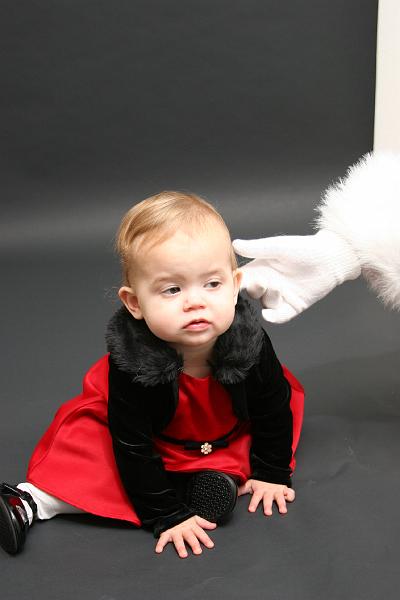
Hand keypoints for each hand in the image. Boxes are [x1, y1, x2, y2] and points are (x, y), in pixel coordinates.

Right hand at [155, 515, 215, 557]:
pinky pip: (162, 538)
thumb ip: (204, 523)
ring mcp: (175, 531)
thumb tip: (214, 525)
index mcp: (191, 526)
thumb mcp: (194, 518)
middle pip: (190, 537)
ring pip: (178, 540)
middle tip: (198, 552)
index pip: (200, 533)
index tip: (210, 545)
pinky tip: (159, 550)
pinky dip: (160, 544)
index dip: (205, 539)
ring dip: (180, 547)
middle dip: (194, 544)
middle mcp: (184, 529)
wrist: (170, 510)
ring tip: (183, 554)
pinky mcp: (166, 532)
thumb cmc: (183, 517)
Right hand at [233, 230, 360, 322]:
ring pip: (266, 303)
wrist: (331, 258)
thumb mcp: (278, 247)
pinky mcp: (293, 306)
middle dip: (254, 289)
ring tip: (278, 287)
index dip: (235, 283)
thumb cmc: (305, 248)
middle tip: (260, 282)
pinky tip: (269, 315)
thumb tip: (234, 244)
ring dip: (269, 297)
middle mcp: (268, 284)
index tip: (230, 285)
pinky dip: (274, 318)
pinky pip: (280, 316)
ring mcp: (281, 296)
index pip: (242, 279)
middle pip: (252, 293)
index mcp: (261, 269)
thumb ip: (256, 248)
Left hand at [238, 479, 294, 515]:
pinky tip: (289, 499)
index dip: (253, 504)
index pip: (255, 498)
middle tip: (267, 513)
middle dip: (268, 506)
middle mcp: (269, 492)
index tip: (251, 510)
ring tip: (283, 511)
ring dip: (281, 504)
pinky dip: (290, 495)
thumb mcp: (250, 484)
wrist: (271, 472)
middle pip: (268, 499)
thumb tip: (233, 493)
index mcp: (260, 491)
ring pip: (280, 498)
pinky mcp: (285, 490)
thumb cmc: (260, 481)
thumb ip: (242, 490)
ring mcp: (277, 491)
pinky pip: (290, 492)